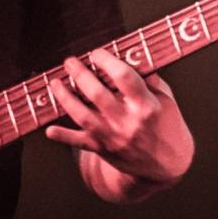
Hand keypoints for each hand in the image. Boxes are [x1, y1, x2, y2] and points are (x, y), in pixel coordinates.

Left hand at [45, 48, 193, 194]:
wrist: (167, 165)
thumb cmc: (167, 125)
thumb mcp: (166, 99)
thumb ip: (149, 79)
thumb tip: (132, 57)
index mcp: (146, 105)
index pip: (124, 77)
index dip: (106, 61)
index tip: (96, 53)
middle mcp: (128, 122)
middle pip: (97, 94)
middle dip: (80, 74)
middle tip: (70, 62)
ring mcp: (114, 137)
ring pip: (83, 115)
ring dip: (65, 97)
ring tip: (55, 83)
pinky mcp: (104, 149)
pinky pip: (80, 142)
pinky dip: (63, 136)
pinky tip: (50, 130)